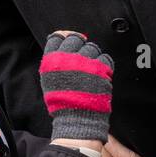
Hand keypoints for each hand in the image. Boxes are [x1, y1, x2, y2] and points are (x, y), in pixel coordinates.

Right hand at [39, 30, 111, 144]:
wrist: (78, 119)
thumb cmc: (63, 103)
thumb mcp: (50, 80)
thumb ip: (55, 61)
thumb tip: (64, 45)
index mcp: (53, 61)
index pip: (58, 37)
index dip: (65, 37)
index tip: (70, 39)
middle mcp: (68, 59)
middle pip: (76, 39)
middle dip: (79, 45)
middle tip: (81, 57)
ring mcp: (85, 63)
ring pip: (92, 47)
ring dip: (92, 55)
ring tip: (90, 70)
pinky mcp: (101, 68)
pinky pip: (105, 58)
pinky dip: (104, 64)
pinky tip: (99, 74)